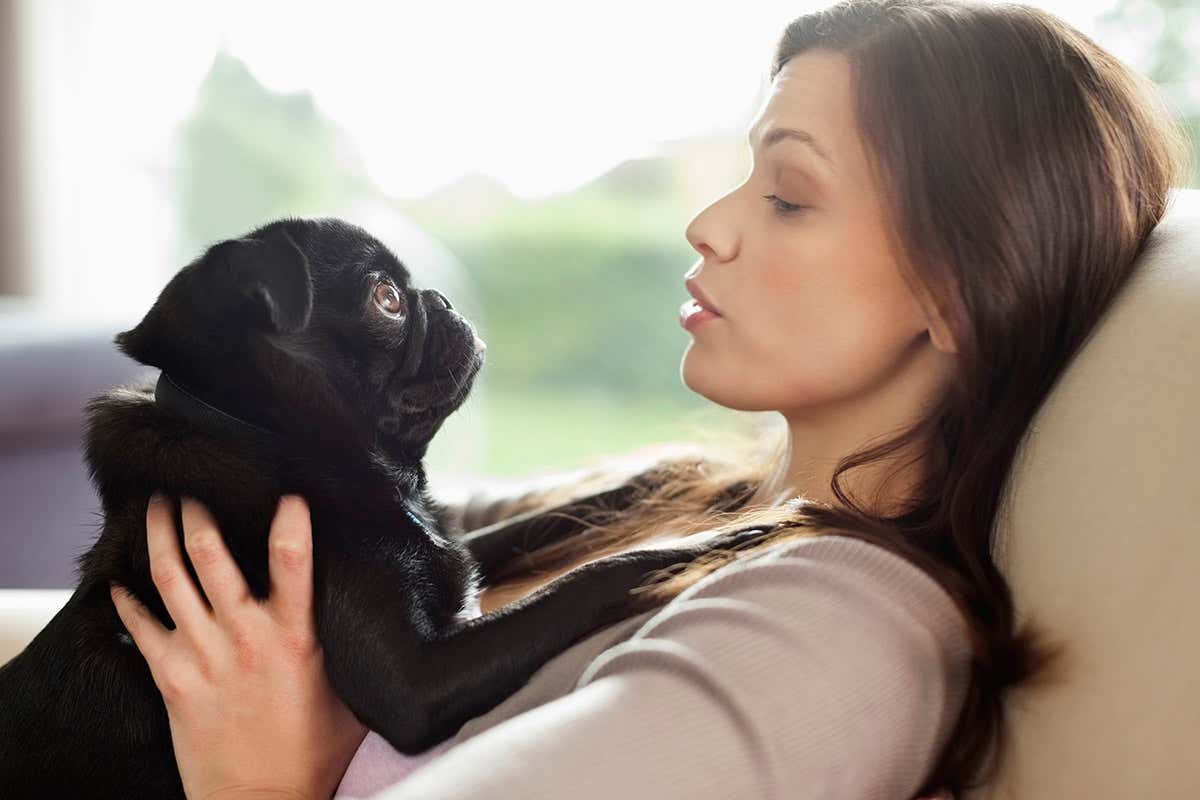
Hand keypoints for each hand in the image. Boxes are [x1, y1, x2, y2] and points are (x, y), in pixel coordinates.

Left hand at [110, 493, 367, 799]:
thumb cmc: (311, 752)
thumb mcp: (348, 692)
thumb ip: (348, 647)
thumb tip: (377, 614)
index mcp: (295, 636)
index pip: (294, 559)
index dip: (290, 518)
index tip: (288, 491)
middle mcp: (244, 636)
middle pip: (210, 555)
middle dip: (196, 513)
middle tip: (191, 487)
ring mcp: (201, 655)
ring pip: (169, 578)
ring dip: (160, 536)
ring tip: (157, 508)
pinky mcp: (171, 678)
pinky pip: (139, 626)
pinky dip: (127, 600)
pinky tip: (120, 582)